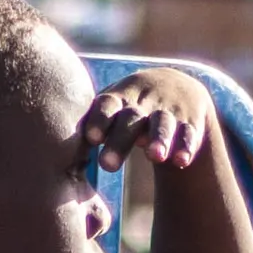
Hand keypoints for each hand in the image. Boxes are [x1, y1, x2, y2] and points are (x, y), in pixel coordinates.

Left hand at [81, 69, 214, 173]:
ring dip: (159, 139)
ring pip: (163, 124)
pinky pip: (189, 135)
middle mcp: (144, 104)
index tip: (91, 138)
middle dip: (120, 141)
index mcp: (121, 98)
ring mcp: (169, 113)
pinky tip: (181, 162)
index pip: (107, 106)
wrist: (180, 86)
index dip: (99, 120)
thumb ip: (94, 121)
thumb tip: (60, 151)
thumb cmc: (133, 105)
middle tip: (107, 166)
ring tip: (154, 157)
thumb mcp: (116, 104)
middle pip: (132, 120)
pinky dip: (186, 147)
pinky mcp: (191, 124)